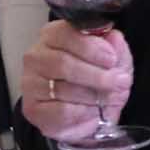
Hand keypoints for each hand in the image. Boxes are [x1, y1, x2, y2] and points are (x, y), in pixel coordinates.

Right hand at [19, 20, 131, 141]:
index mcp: (53, 36)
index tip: (112, 59)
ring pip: (63, 89)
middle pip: (63, 63)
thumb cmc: (96, 82)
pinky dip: (84, 113)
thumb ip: (116, 48)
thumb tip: (114, 39)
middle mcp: (36, 57)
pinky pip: (61, 111)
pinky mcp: (33, 109)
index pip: (64, 34)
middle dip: (97, 75)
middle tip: (119, 82)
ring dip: (93, 96)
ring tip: (109, 100)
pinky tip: (93, 112)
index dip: (91, 47)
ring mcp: (31, 84)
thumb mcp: (114, 61)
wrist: (89, 115)